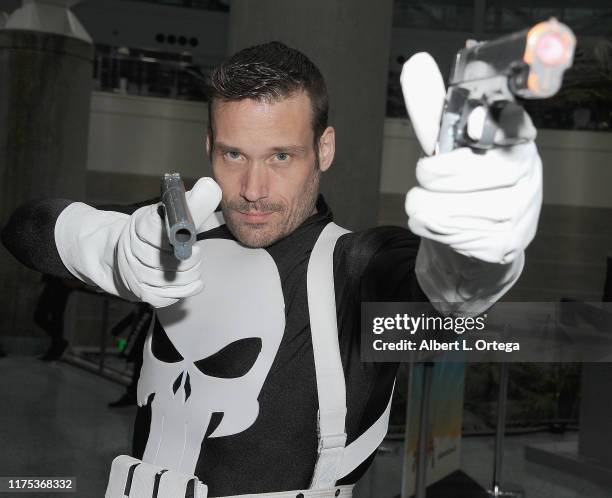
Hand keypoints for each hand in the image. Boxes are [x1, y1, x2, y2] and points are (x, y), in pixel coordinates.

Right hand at [56, 177, 221, 307]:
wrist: (120, 255)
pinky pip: (165, 296)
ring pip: (169, 279)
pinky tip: (195, 283)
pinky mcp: (140, 292)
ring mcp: (134, 273)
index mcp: (139, 225)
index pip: (154, 230)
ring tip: (195, 267)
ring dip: (189, 274)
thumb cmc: (154, 232)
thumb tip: (210, 187)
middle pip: (165, 259)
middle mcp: (132, 249)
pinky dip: (184, 290)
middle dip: (188, 259)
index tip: (191, 239)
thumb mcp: (168, 213)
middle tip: (196, 253)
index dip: (177, 235)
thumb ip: (190, 204)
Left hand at [400, 52, 541, 263]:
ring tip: (430, 205)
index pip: (508, 127)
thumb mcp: (448, 144)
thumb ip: (431, 110)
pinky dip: (429, 228)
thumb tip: (415, 64)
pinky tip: (441, 226)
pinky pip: (446, 233)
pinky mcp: (504, 244)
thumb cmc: (461, 187)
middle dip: (429, 178)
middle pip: (463, 173)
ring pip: (446, 207)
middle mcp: (526, 173)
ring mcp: (519, 212)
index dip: (485, 127)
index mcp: (516, 138)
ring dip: (423, 207)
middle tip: (426, 179)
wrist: (477, 239)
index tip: (471, 126)